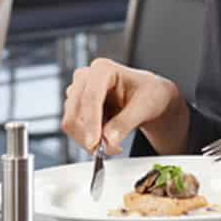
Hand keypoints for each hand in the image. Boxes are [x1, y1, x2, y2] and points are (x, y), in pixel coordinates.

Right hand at [63, 57, 186, 154]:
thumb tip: (108, 140)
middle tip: (109, 150)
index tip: (95, 143)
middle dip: (90, 136)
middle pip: (75, 112)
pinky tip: (107, 138)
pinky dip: (88, 139)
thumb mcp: (145, 106)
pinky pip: (74, 129)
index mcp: (103, 69)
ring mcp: (78, 92)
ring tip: (114, 145)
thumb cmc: (149, 93)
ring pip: (72, 123)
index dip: (91, 122)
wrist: (148, 98)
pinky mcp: (77, 107)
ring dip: (89, 140)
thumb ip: (125, 122)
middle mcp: (85, 78)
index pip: (91, 96)